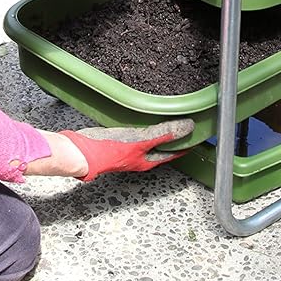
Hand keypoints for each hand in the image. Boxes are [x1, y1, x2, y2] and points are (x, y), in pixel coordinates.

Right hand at [60, 119, 194, 181]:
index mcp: (147, 161)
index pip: (172, 154)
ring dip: (160, 133)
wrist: (83, 151)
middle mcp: (139, 157)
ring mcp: (129, 150)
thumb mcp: (141, 140)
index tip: (197, 138)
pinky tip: (143, 120)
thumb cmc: (110, 150)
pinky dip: (146, 128)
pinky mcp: (119, 142)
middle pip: (162, 149)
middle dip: (174, 140)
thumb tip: (188, 128)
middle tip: (185, 127)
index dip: (185, 146)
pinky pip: (138, 135)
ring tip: (169, 121)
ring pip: (150, 142)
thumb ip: (164, 134)